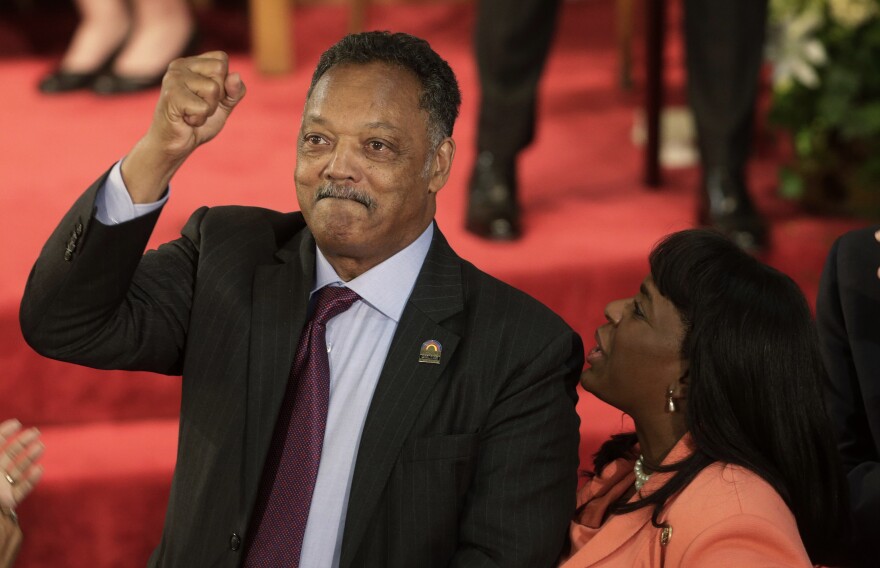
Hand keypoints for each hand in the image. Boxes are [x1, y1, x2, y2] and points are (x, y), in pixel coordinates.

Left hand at [0, 420, 44, 512]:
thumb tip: (12, 423)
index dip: (4, 432)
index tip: (17, 423)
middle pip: (10, 455)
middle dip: (23, 442)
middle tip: (36, 432)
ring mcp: (2, 486)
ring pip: (18, 469)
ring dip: (30, 457)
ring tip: (40, 446)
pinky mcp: (9, 500)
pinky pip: (22, 488)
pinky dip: (31, 479)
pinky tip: (39, 469)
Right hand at [122, 51, 246, 202]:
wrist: (176, 144)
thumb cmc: (198, 121)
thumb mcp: (224, 104)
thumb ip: (234, 90)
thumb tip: (235, 76)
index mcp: (192, 62)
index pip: (222, 59)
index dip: (224, 82)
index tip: (207, 96)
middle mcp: (180, 65)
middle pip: (219, 69)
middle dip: (217, 96)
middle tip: (199, 106)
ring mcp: (173, 78)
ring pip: (213, 89)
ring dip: (208, 109)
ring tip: (192, 113)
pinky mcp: (171, 95)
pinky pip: (203, 107)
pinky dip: (199, 119)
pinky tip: (185, 119)